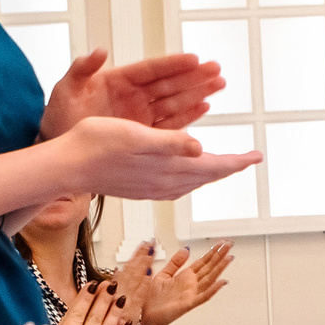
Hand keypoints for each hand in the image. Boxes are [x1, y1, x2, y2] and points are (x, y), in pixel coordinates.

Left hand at [41, 49, 219, 139]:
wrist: (60, 147)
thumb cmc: (60, 116)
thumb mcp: (65, 89)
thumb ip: (82, 69)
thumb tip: (97, 51)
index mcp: (118, 80)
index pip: (151, 70)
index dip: (172, 64)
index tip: (194, 58)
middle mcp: (134, 96)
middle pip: (170, 84)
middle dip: (194, 77)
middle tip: (217, 70)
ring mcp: (141, 114)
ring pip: (175, 102)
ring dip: (197, 93)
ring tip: (219, 84)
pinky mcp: (144, 133)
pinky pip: (170, 123)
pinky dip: (188, 116)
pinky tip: (204, 107)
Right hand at [59, 114, 259, 200]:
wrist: (67, 166)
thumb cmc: (96, 145)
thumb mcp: (135, 136)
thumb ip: (169, 143)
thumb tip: (199, 147)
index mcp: (167, 168)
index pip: (213, 167)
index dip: (237, 161)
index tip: (257, 156)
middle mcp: (164, 183)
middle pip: (207, 176)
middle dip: (229, 166)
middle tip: (248, 158)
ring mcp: (152, 189)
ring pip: (192, 182)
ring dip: (210, 172)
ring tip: (223, 164)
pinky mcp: (140, 189)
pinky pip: (176, 185)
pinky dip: (190, 176)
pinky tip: (186, 172)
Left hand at [117, 239, 230, 324]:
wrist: (148, 316)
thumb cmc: (154, 299)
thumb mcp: (163, 274)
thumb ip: (175, 262)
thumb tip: (186, 249)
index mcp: (185, 276)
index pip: (203, 261)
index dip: (212, 252)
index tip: (221, 243)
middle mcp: (191, 284)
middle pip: (209, 267)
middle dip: (220, 255)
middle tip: (230, 244)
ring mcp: (192, 293)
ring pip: (210, 278)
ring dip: (220, 268)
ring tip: (229, 258)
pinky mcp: (189, 303)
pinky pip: (203, 296)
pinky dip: (213, 289)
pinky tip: (222, 282)